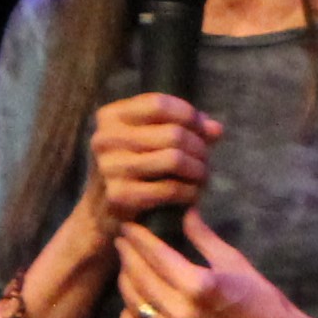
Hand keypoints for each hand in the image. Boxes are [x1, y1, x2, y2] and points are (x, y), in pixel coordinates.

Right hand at [82, 93, 223, 236]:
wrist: (102, 212)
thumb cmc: (136, 168)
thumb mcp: (154, 140)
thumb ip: (185, 128)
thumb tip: (215, 129)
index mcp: (111, 117)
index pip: (159, 104)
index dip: (189, 116)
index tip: (203, 131)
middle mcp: (105, 139)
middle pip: (173, 133)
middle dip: (199, 147)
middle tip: (205, 159)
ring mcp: (109, 168)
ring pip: (174, 159)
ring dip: (198, 169)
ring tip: (201, 175)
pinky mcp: (119, 196)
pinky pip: (170, 189)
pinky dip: (190, 191)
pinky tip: (192, 194)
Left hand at [115, 209, 317, 317]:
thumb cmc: (264, 302)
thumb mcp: (237, 263)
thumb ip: (205, 238)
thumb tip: (185, 212)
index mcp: (199, 285)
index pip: (156, 255)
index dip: (138, 238)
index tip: (129, 226)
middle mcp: (181, 312)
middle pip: (138, 277)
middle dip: (127, 255)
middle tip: (124, 242)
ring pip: (132, 303)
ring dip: (126, 281)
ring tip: (128, 267)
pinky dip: (128, 317)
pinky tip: (135, 304)